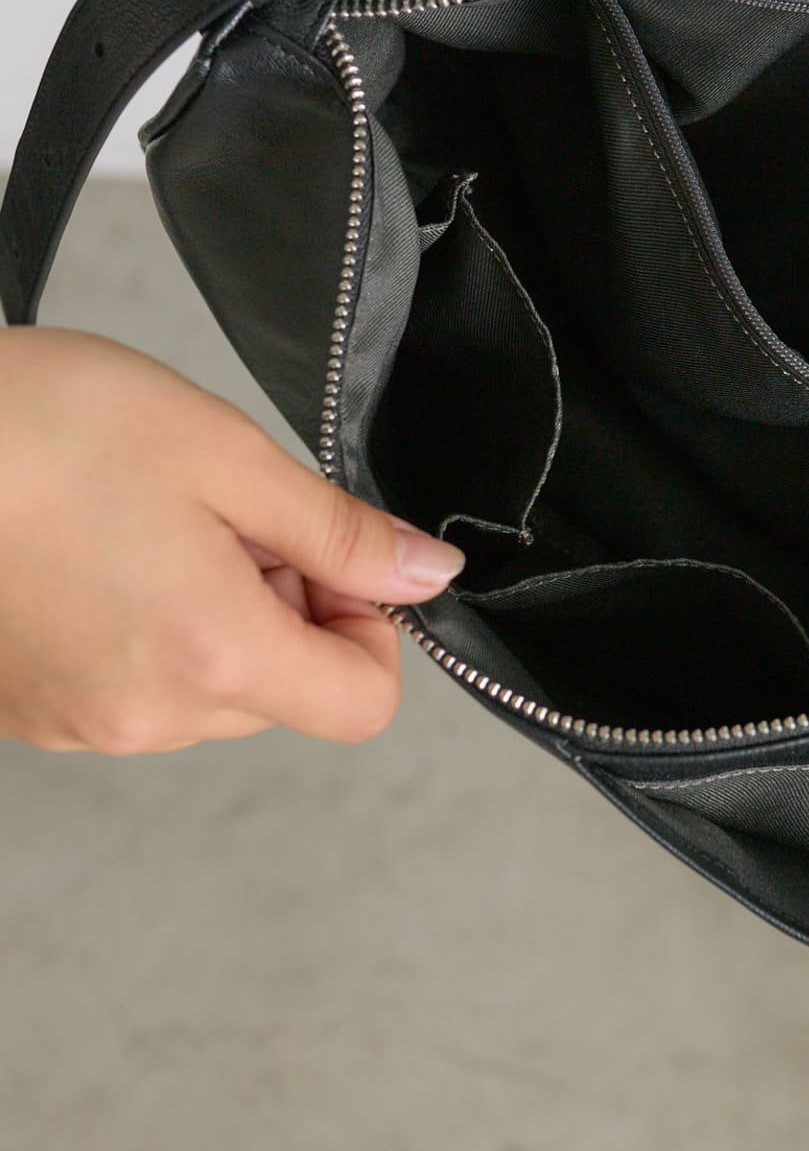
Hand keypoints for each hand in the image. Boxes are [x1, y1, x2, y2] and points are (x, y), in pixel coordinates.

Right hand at [0, 326, 466, 753]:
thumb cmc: (46, 427)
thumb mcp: (227, 457)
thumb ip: (340, 534)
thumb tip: (426, 575)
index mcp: (210, 655)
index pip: (361, 703)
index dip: (371, 626)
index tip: (331, 558)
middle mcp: (145, 715)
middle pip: (285, 694)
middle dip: (287, 608)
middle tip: (226, 518)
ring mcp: (80, 722)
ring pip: (210, 693)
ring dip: (215, 617)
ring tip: (150, 528)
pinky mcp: (33, 712)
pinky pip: (137, 690)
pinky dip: (147, 632)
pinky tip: (101, 554)